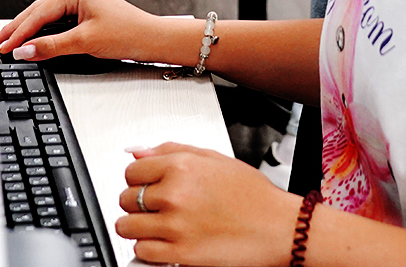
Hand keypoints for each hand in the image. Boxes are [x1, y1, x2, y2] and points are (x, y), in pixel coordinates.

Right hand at [0, 0, 170, 64]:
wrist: (152, 40)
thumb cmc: (128, 34)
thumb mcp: (84, 42)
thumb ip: (51, 46)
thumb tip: (25, 50)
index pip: (39, 13)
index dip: (18, 32)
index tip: (3, 47)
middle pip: (38, 12)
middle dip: (16, 29)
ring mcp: (82, 2)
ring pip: (46, 17)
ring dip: (27, 31)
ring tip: (7, 42)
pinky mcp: (86, 14)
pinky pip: (57, 22)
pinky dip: (42, 33)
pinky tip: (31, 41)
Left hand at [116, 143, 301, 265]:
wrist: (279, 228)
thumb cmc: (253, 195)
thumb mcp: (214, 158)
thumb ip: (171, 150)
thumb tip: (138, 151)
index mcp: (181, 166)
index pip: (132, 170)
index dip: (138, 179)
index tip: (146, 185)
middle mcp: (174, 194)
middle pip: (126, 198)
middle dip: (138, 203)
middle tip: (156, 207)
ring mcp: (175, 225)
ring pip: (127, 226)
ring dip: (138, 227)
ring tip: (156, 226)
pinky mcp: (180, 254)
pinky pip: (142, 252)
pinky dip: (149, 249)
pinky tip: (164, 243)